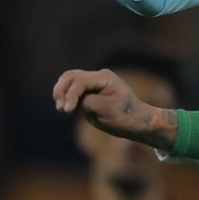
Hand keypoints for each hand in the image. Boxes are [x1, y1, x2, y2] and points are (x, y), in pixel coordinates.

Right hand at [52, 68, 176, 148]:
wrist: (137, 123)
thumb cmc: (125, 116)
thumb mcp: (106, 110)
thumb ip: (87, 103)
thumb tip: (71, 101)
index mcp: (105, 78)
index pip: (80, 82)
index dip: (71, 95)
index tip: (67, 111)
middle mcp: (97, 77)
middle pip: (70, 76)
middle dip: (61, 90)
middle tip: (61, 109)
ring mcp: (92, 84)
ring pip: (68, 81)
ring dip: (61, 93)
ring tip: (61, 109)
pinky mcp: (88, 93)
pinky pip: (71, 90)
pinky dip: (65, 97)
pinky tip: (66, 109)